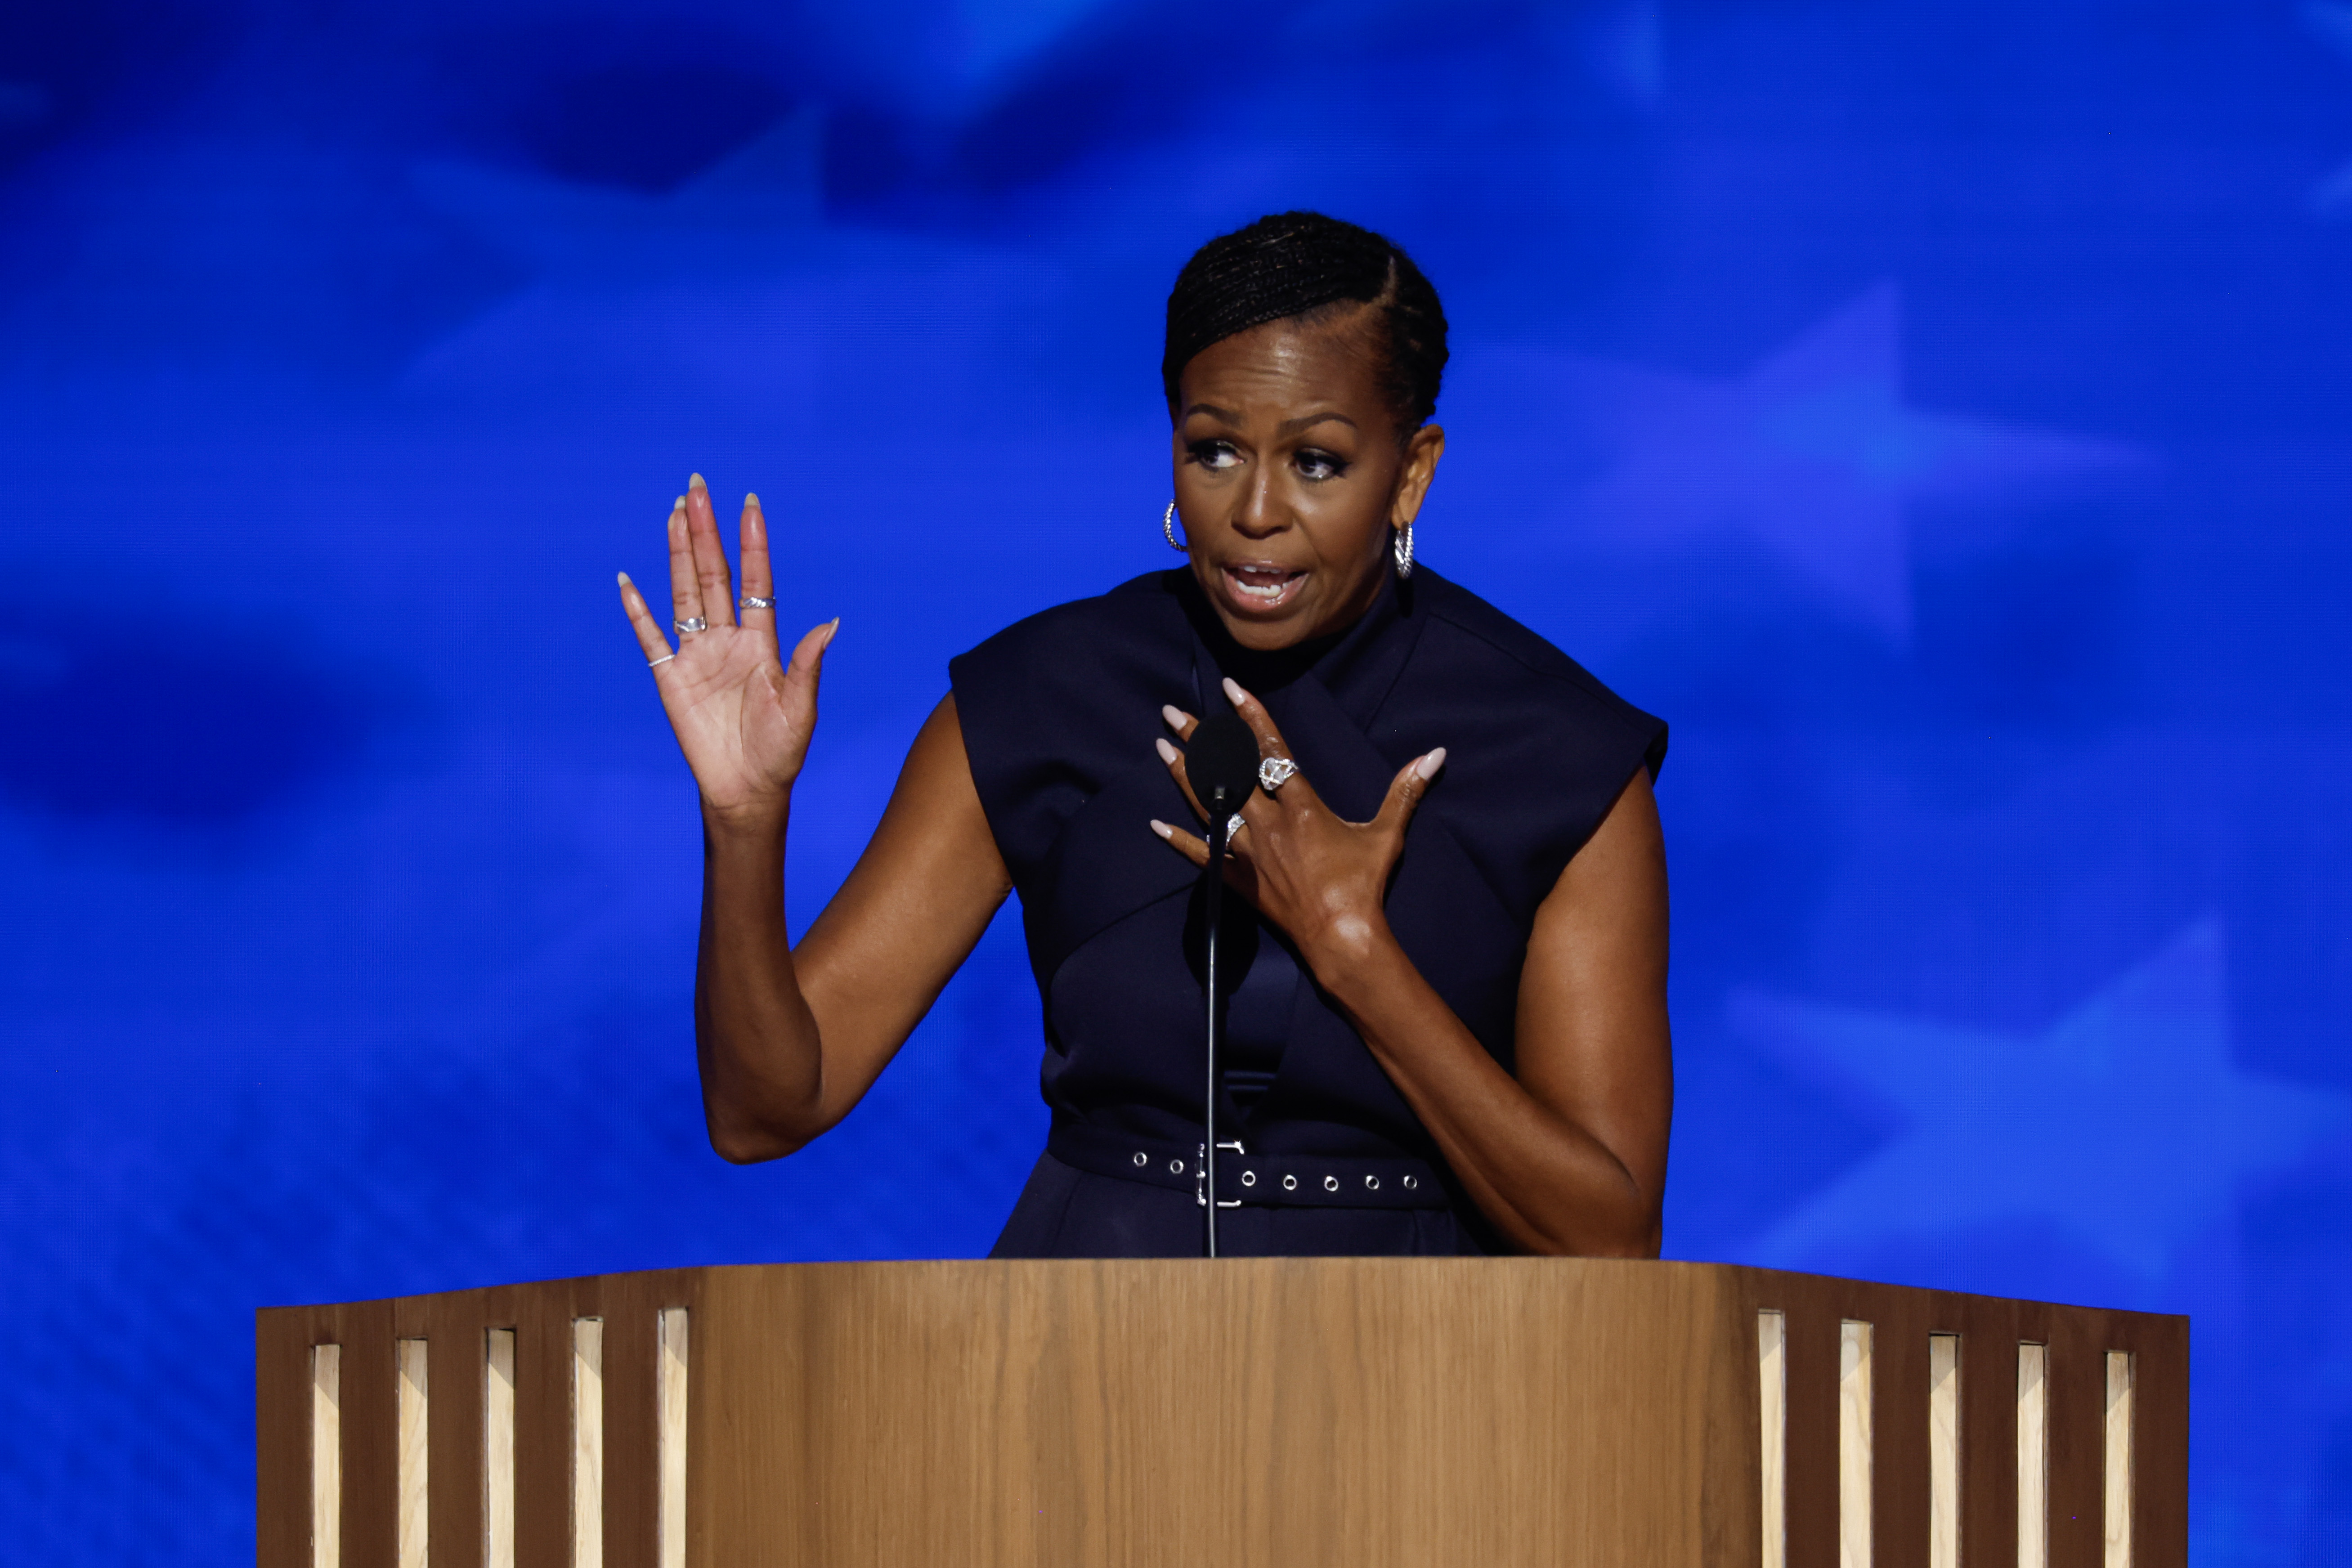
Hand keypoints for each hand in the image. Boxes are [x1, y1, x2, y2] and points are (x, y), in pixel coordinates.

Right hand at [619, 476, 836, 825]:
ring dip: (678, 553)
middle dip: (707, 531)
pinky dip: (637, 610)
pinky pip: (650, 637)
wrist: (747, 790)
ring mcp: (697, 656)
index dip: (752, 543)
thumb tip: (831, 624)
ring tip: (674, 513)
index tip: (749, 503)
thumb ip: (808, 664)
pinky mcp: (670, 678)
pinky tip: (627, 580)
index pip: (755, 581)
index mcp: (762, 642)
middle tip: (697, 486)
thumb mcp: (801, 708)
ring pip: (685, 593)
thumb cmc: (781, 752)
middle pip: (714, 574)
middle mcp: (728, 640)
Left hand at [1150, 677, 1444, 968]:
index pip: (1270, 751)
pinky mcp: (1238, 880)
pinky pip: (1201, 855)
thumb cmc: (1364, 885)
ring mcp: (1247, 852)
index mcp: (1300, 807)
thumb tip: (1435, 755)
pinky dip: (1178, 839)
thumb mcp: (1387, 834)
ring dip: (1183, 774)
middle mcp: (1267, 824)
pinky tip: (1155, 823)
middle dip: (1199, 738)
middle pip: (1226, 772)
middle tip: (1172, 712)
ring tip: (1162, 747)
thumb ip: (1406, 791)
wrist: (1342, 937)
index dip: (1251, 716)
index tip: (1230, 688)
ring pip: (1208, 804)